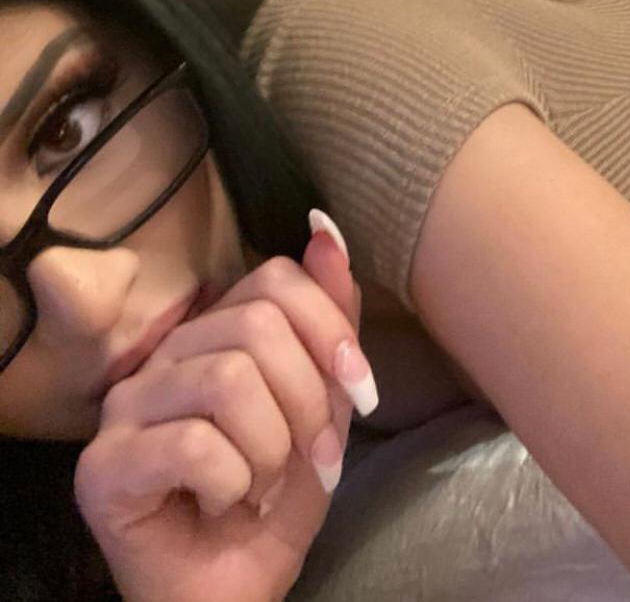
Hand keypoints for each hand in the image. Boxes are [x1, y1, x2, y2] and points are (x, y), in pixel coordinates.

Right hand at [74, 221, 372, 601]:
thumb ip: (328, 319)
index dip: (330, 331)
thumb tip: (326, 229)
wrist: (237, 591)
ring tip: (263, 484)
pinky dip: (234, 483)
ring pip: (228, 380)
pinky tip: (225, 505)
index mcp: (213, 331)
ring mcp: (126, 409)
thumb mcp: (323, 402)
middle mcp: (163, 356)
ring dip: (272, 447)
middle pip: (256, 325)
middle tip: (311, 458)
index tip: (360, 390)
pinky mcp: (104, 467)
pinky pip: (194, 444)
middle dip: (308, 400)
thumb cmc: (277, 498)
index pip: (274, 279)